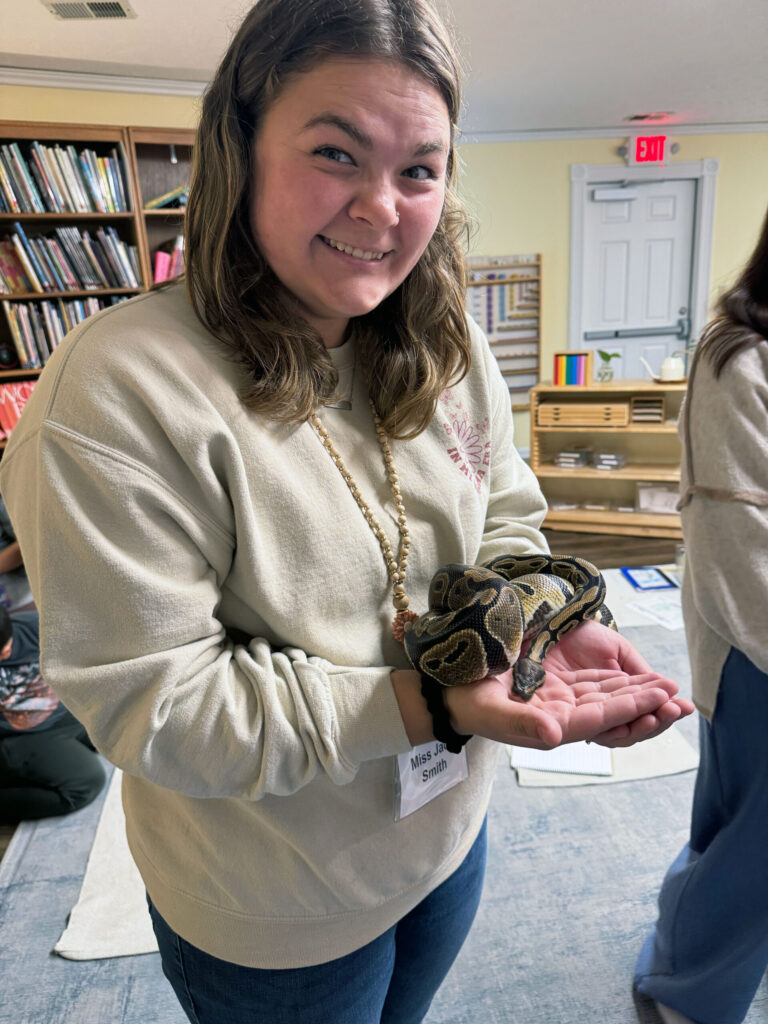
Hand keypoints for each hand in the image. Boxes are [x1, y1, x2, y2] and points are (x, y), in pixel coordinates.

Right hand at [442, 620, 694, 749]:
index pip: (597, 718)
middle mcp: (558, 717)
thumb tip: (557, 737)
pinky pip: (591, 686)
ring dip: (635, 692)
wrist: (445, 692)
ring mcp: (557, 702)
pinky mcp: (552, 689)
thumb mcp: (488, 711)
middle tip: (679, 696)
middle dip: (644, 704)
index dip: (629, 708)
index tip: (658, 697)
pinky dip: (616, 681)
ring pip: (605, 699)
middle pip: (610, 712)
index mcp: (547, 725)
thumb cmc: (464, 700)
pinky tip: (636, 675)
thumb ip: (522, 725)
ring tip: (667, 685)